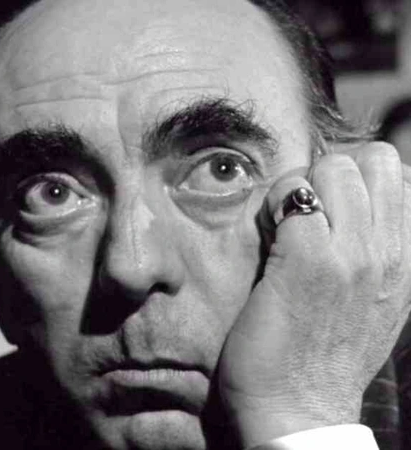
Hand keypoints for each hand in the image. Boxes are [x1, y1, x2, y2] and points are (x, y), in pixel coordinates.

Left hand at [218, 142, 410, 447]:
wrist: (297, 410)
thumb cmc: (322, 358)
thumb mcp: (373, 305)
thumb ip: (373, 256)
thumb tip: (350, 212)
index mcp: (406, 262)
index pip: (402, 176)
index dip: (358, 180)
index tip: (329, 210)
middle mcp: (388, 253)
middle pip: (372, 159)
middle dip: (330, 174)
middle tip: (304, 213)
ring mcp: (351, 254)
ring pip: (334, 167)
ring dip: (299, 187)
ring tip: (283, 225)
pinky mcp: (306, 259)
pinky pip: (292, 193)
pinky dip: (273, 203)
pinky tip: (266, 235)